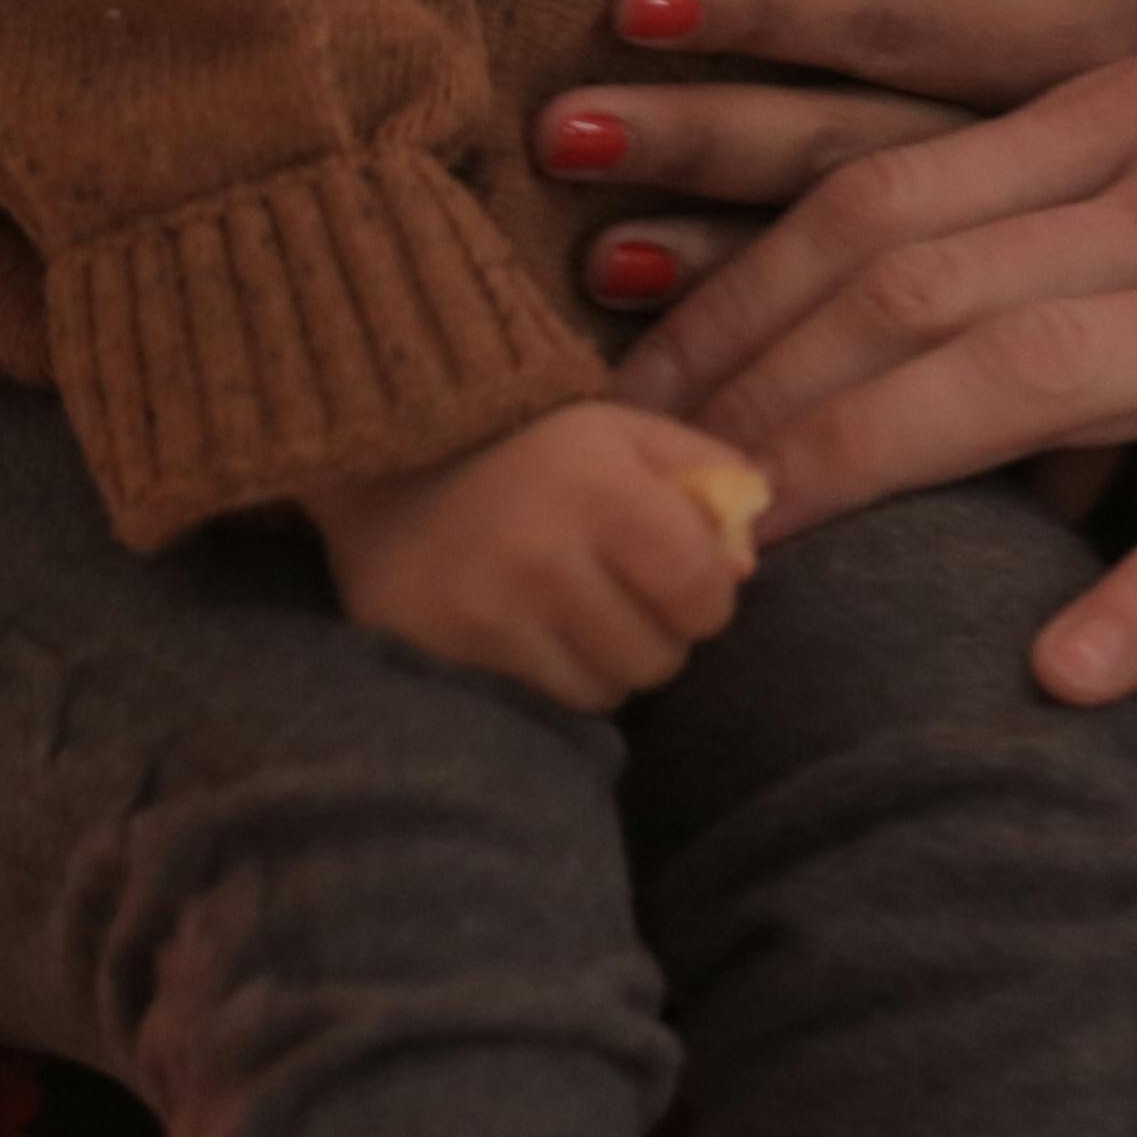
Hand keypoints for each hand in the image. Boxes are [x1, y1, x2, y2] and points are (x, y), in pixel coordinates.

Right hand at [307, 398, 771, 710]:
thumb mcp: (626, 433)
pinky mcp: (451, 653)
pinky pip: (549, 702)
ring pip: (608, 690)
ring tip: (581, 615)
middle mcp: (546, 555)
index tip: (682, 578)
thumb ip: (706, 476)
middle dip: (659, 634)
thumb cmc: (533, 447)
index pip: (703, 593)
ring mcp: (492, 613)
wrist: (391, 461)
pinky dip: (559, 678)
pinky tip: (537, 632)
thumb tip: (744, 566)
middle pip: (660, 657)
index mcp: (602, 488)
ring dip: (610, 662)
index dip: (707, 597)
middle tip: (626, 598)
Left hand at [535, 0, 1136, 316]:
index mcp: (1081, 33)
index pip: (899, 14)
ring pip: (857, 263)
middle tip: (559, 129)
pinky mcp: (997, 301)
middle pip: (859, 153)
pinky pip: (872, 325)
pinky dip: (765, 331)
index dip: (770, 7)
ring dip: (717, 268)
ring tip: (589, 253)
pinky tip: (664, 332)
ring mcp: (1025, 246)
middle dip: (706, 143)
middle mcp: (1053, 154)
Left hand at [610, 19, 1136, 703]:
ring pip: (1034, 377)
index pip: (887, 196)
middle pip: (915, 284)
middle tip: (629, 501)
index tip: (631, 397)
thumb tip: (929, 284)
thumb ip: (1103, 188)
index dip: (736, 298)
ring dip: (861, 471)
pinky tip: (1056, 669)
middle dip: (744, 393)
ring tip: (740, 565)